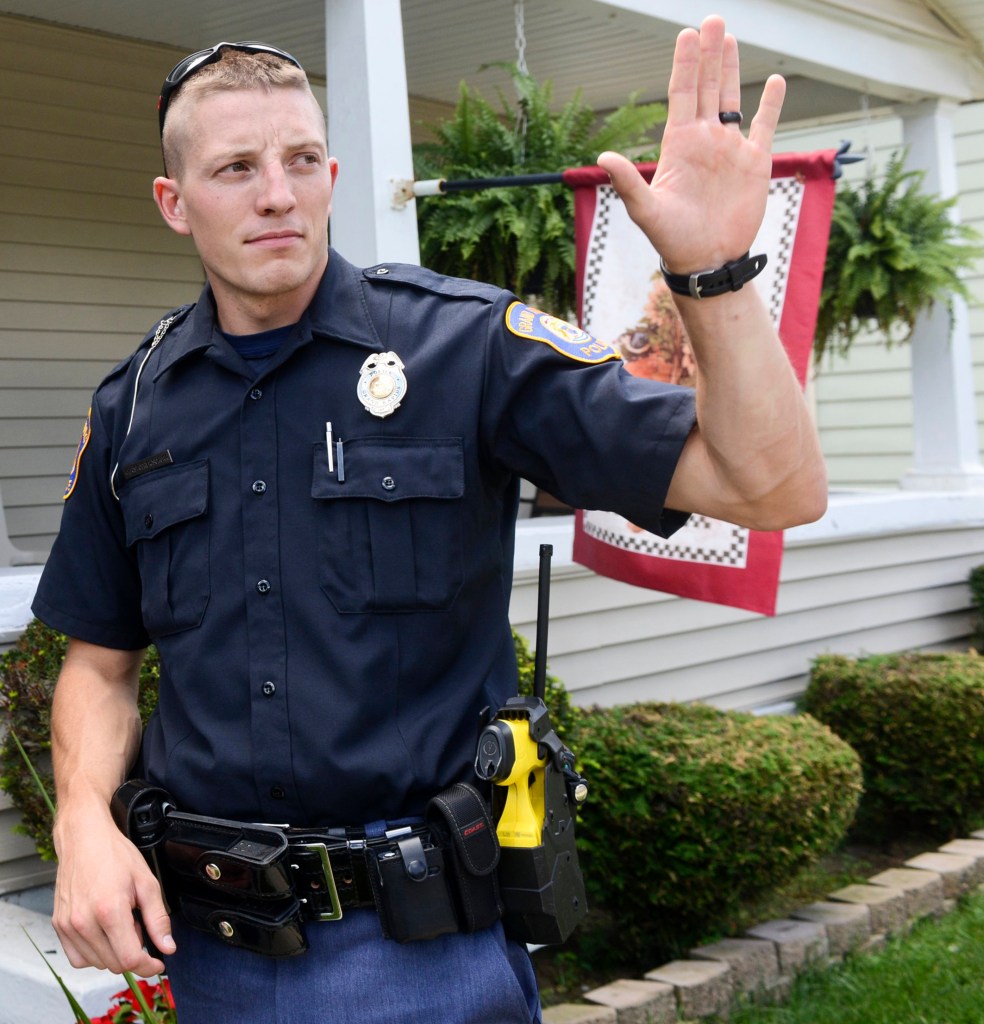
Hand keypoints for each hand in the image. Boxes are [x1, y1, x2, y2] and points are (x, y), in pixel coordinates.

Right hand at [52, 810, 174, 976]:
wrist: (84, 839)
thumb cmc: (115, 855)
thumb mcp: (147, 882)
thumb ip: (158, 918)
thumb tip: (167, 946)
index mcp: (109, 911)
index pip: (129, 958)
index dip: (148, 965)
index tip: (158, 962)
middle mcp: (84, 922)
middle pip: (114, 964)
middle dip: (133, 953)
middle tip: (139, 926)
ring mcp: (68, 926)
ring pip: (97, 963)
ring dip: (114, 953)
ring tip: (121, 923)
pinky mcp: (59, 926)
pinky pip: (78, 957)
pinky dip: (94, 953)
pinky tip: (104, 932)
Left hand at [598, 15, 784, 273]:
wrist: (706, 261)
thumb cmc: (672, 239)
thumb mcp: (646, 211)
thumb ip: (628, 183)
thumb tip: (603, 159)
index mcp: (679, 144)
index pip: (681, 94)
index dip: (684, 64)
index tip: (686, 34)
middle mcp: (704, 140)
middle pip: (706, 86)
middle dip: (708, 54)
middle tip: (712, 20)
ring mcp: (730, 150)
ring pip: (731, 98)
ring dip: (730, 69)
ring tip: (730, 38)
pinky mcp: (754, 163)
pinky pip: (765, 126)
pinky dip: (771, 105)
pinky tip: (775, 82)